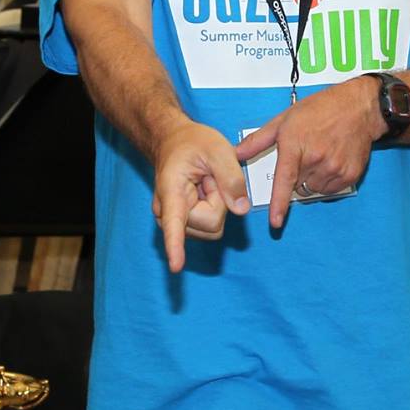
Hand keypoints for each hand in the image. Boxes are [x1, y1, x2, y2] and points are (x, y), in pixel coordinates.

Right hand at [152, 119, 251, 271]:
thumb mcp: (218, 150)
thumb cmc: (192, 143)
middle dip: (219, 201)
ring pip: (213, 227)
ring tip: (205, 183)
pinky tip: (204, 192)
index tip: (176, 266)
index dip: (175, 246)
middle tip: (209, 177)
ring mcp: (175, 221)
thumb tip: (241, 209)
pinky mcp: (185, 225)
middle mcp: (167, 213)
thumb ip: (232, 178)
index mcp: (171, 191)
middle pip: (210, 224)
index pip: (174, 223)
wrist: (174, 142)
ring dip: (217, 205)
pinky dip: (215, 209)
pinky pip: (212, 226)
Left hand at [234, 77, 381, 231]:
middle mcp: (316, 159)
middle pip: (297, 186)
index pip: (284, 181)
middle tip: (304, 154)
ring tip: (320, 155)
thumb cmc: (321, 109)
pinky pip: (330, 190)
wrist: (357, 107)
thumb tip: (237, 154)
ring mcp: (334, 168)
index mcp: (296, 145)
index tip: (275, 222)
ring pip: (313, 189)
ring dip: (312, 179)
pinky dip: (327, 181)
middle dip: (296, 176)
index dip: (279, 204)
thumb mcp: (284, 119)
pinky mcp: (349, 175)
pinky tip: (331, 161)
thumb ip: (258, 140)